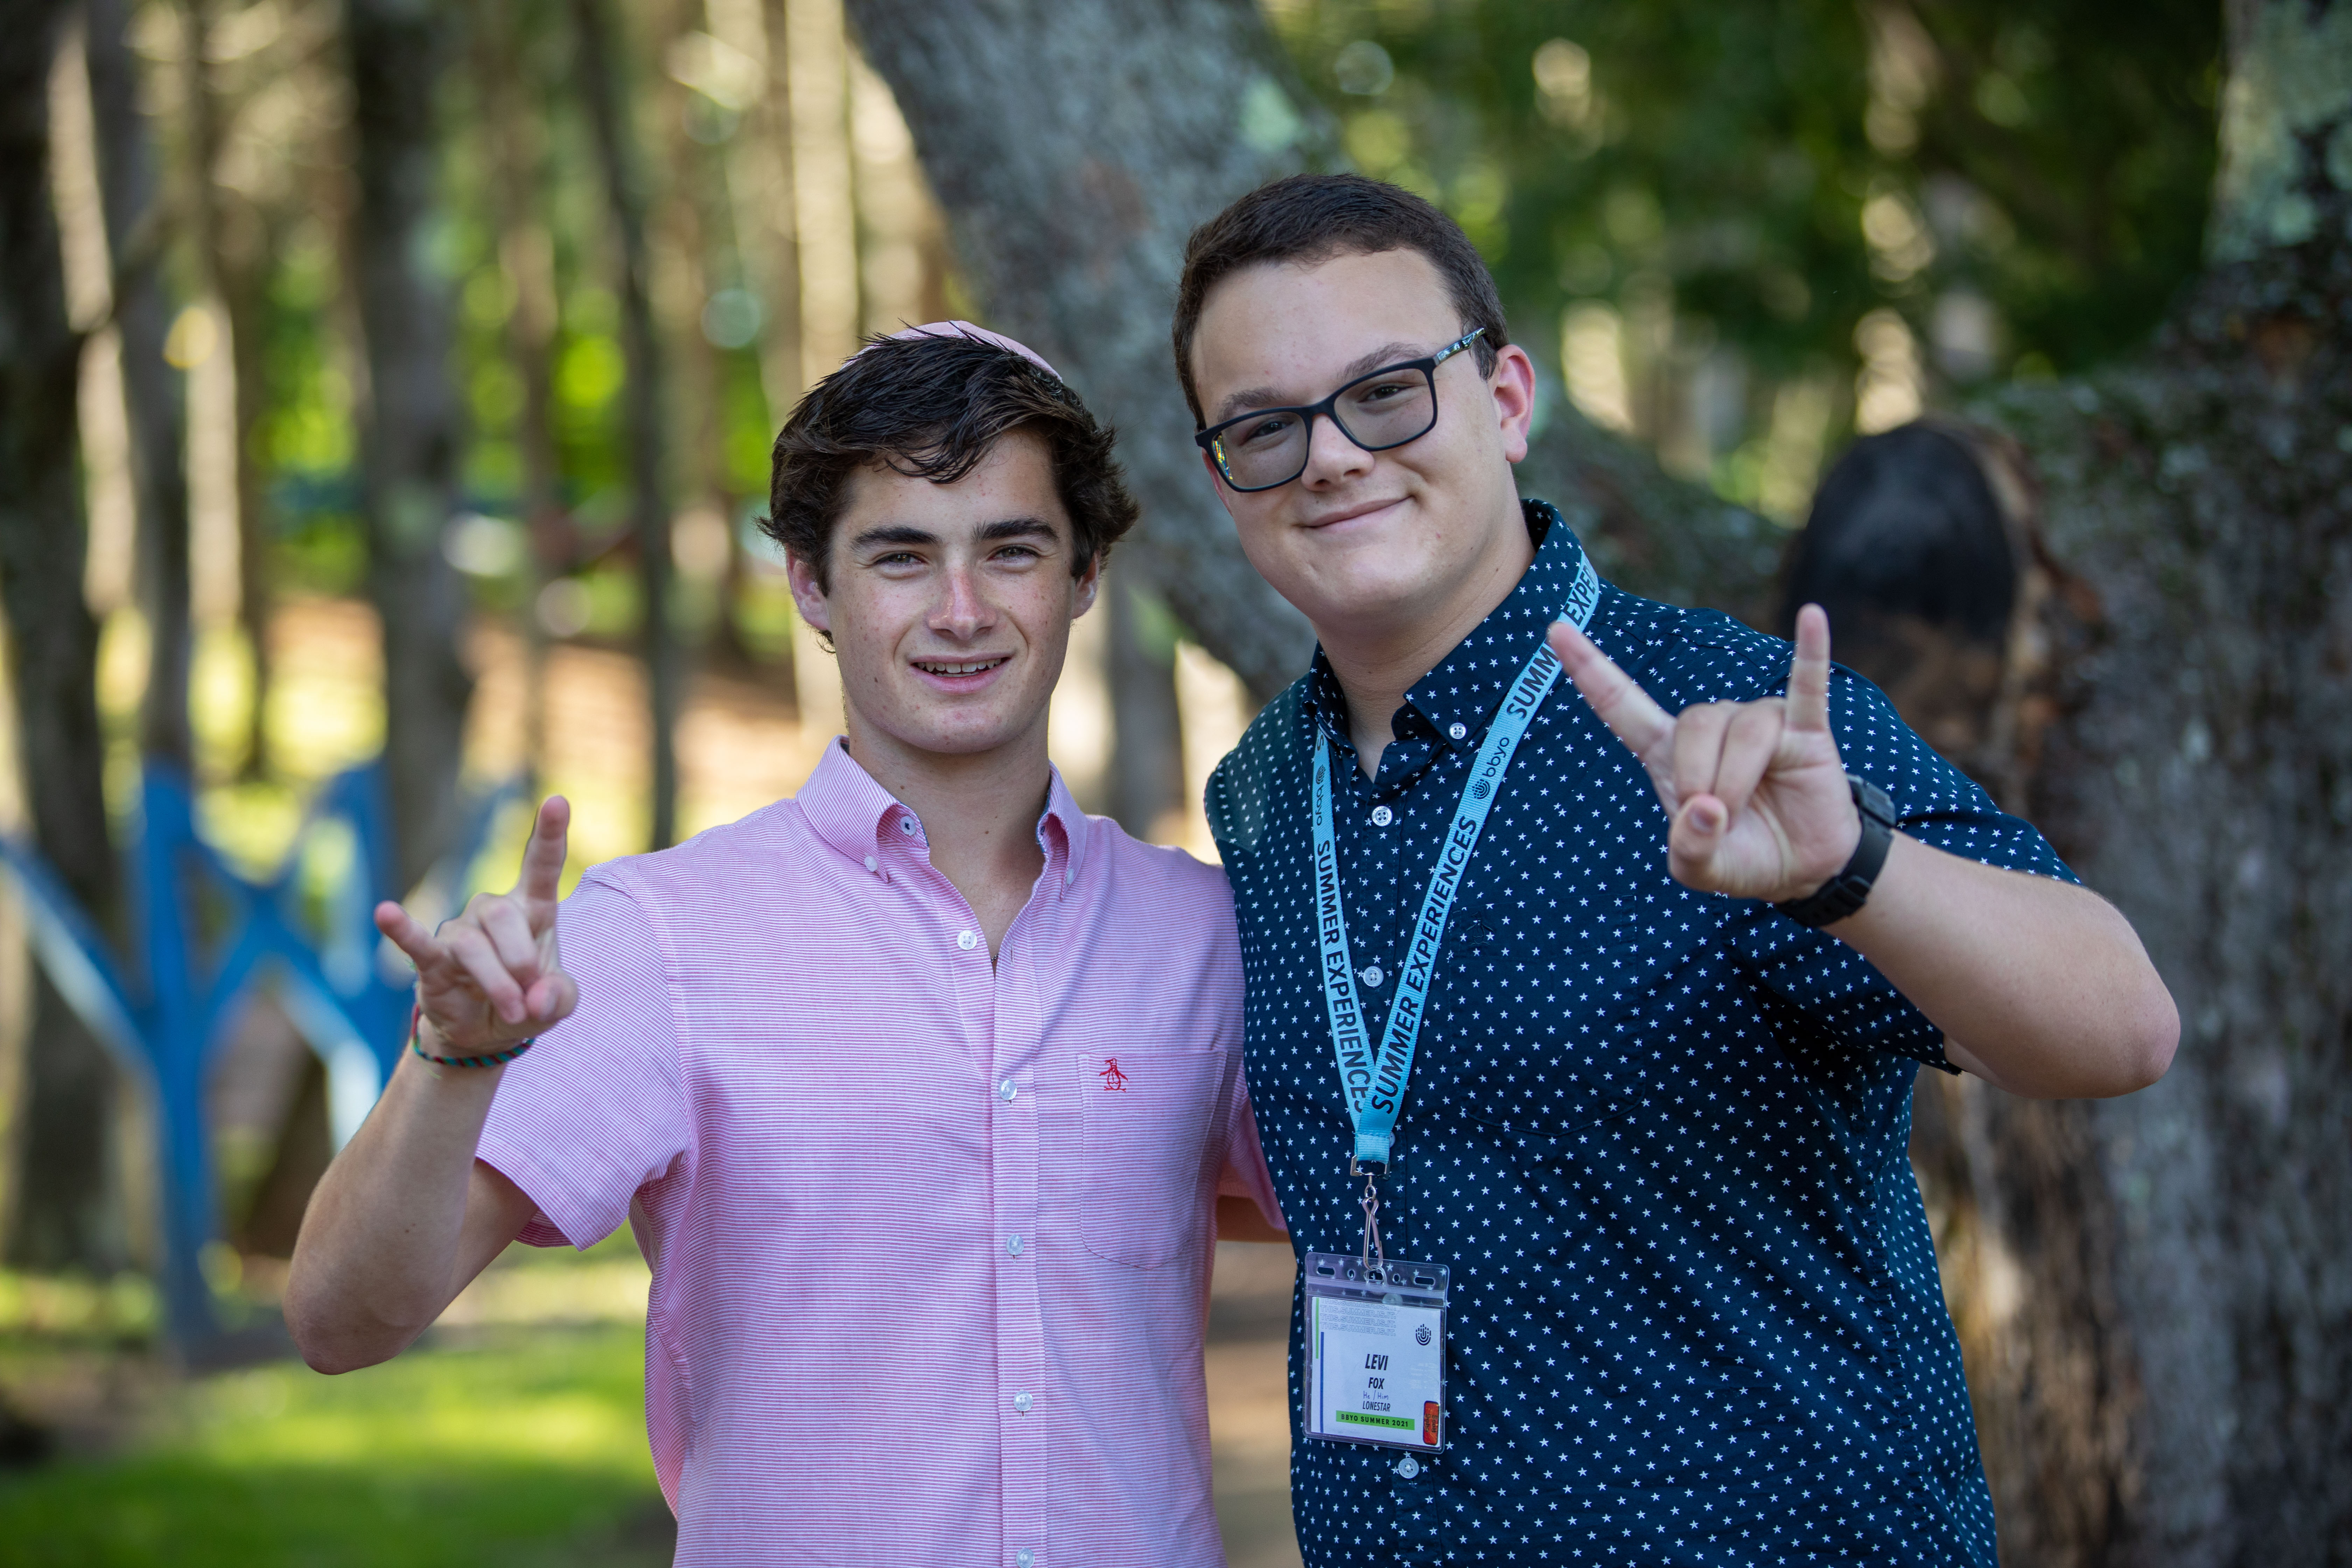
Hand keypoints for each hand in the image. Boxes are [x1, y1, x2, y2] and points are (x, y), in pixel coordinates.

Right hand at [374, 796, 577, 1056]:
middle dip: (520, 959)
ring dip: (496, 983)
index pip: (542, 863)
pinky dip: (402, 929)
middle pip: (503, 916)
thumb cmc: (527, 1002)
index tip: (558, 801)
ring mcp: (459, 931)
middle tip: (530, 999)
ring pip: (473, 945)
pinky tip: (385, 913)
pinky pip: (416, 941)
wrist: (487, 1033)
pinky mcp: (431, 959)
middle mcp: (493, 910)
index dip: (550, 833)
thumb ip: (560, 997)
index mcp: (533, 909)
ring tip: (511, 1010)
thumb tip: (538, 1000)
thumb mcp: (558, 1003)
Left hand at [1547, 605, 1861, 901]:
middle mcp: (1711, 728)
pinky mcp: (1806, 730)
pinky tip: (1812, 617)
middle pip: (1693, 721)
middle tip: (1713, 815)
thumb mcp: (1700, 870)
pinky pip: (1807, 685)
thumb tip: (1704, 809)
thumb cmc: (1741, 858)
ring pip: (1742, 726)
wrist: (1800, 870)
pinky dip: (1809, 653)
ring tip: (1742, 810)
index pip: (1621, 703)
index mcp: (1668, 753)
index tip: (1555, 630)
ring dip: (1737, 776)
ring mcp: (1759, 722)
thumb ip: (1688, 849)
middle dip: (1699, 774)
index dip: (1589, 668)